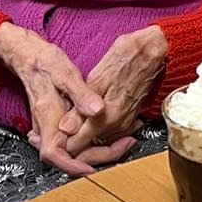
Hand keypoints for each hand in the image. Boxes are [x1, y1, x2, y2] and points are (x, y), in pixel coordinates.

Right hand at [0, 23, 112, 176]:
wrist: (31, 58)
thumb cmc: (46, 64)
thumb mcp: (66, 74)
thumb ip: (82, 94)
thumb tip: (98, 111)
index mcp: (48, 120)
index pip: (54, 155)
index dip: (73, 166)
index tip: (93, 170)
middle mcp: (47, 130)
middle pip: (69, 158)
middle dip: (98, 158)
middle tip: (126, 144)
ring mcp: (52, 130)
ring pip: (74, 151)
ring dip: (99, 150)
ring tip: (125, 140)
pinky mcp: (59, 126)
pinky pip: (75, 142)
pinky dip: (94, 141)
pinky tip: (113, 133)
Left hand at [49, 27, 167, 165]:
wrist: (154, 50)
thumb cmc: (127, 56)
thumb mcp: (98, 78)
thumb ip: (81, 107)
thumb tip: (65, 129)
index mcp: (107, 116)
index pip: (77, 145)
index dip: (60, 144)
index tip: (46, 138)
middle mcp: (117, 124)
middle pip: (87, 150)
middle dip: (68, 147)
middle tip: (50, 136)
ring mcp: (124, 123)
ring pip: (97, 143)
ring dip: (81, 140)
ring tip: (62, 130)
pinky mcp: (128, 118)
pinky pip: (107, 135)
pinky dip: (93, 133)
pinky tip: (82, 123)